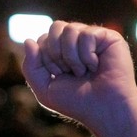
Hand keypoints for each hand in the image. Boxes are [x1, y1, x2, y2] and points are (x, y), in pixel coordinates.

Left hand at [21, 21, 136, 136]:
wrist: (103, 109)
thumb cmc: (76, 101)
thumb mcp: (44, 88)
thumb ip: (30, 66)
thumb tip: (28, 40)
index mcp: (61, 50)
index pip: (43, 39)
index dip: (46, 59)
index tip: (58, 76)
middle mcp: (77, 41)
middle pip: (55, 28)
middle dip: (57, 54)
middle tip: (70, 72)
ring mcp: (93, 37)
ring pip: (70, 29)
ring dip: (72, 57)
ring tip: (83, 71)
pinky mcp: (108, 37)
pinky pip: (87, 34)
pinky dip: (87, 55)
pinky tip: (96, 66)